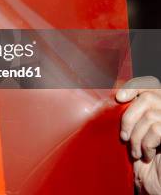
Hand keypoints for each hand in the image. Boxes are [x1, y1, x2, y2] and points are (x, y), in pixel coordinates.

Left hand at [117, 76, 160, 193]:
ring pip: (150, 116)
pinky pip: (157, 129)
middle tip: (124, 138)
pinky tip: (147, 155)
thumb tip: (112, 97)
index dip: (134, 87)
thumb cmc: (143, 159)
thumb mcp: (133, 134)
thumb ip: (129, 116)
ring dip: (137, 136)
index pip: (149, 84)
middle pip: (147, 98)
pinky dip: (147, 143)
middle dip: (129, 118)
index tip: (119, 98)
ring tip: (135, 152)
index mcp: (159, 107)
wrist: (155, 183)